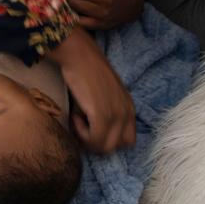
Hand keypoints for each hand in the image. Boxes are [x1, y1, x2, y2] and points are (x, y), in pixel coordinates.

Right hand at [48, 27, 135, 153]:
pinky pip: (93, 140)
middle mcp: (127, 113)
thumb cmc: (87, 71)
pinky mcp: (102, 116)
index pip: (127, 140)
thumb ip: (107, 112)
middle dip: (96, 142)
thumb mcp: (106, 94)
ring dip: (87, 139)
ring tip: (78, 119)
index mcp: (130, 108)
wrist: (79, 55)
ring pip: (105, 148)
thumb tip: (95, 132)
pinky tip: (74, 116)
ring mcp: (116, 115)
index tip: (91, 126)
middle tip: (82, 126)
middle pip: (116, 147)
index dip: (107, 138)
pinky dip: (81, 133)